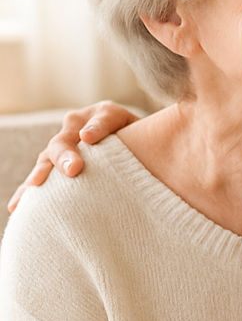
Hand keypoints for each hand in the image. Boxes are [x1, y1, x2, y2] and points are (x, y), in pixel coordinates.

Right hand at [6, 102, 138, 211]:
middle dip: (66, 154)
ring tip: (36, 186)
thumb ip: (136, 132)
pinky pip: (39, 179)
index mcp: (105, 113)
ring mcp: (64, 146)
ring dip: (42, 173)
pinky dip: (28, 191)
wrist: (138, 148)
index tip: (89, 138)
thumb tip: (92, 138)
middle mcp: (78, 126)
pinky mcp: (55, 166)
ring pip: (48, 158)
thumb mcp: (144, 132)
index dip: (96, 128)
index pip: (103, 118)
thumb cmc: (146, 142)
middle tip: (73, 170)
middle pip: (66, 140)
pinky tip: (18, 207)